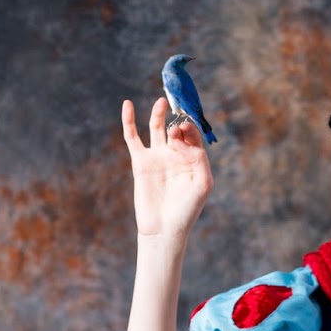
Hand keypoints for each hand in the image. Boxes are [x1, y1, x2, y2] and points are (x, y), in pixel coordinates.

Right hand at [121, 95, 213, 240]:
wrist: (164, 228)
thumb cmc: (187, 210)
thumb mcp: (203, 184)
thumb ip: (200, 159)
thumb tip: (183, 141)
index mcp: (192, 160)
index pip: (192, 135)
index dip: (190, 128)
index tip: (185, 134)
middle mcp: (175, 155)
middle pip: (176, 128)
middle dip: (178, 123)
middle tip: (177, 128)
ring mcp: (157, 157)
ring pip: (157, 128)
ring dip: (159, 113)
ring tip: (162, 101)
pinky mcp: (140, 162)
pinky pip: (133, 137)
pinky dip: (129, 120)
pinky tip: (127, 105)